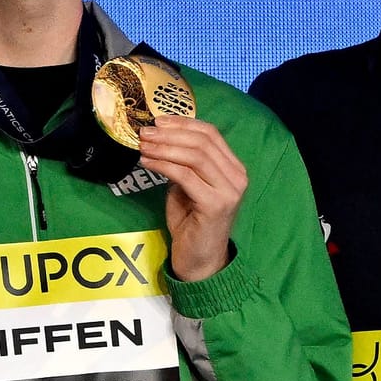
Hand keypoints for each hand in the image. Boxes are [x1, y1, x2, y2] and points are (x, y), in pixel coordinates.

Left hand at [136, 115, 246, 282]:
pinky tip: (147, 163)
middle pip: (202, 142)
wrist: (200, 259)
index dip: (183, 123)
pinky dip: (163, 165)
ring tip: (143, 146)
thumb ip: (183, 163)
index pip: (211, 134)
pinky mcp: (215, 204)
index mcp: (234, 168)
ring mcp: (229, 191)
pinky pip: (185, 176)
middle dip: (170, 134)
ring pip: (195, 156)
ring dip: (164, 147)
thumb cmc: (192, 222)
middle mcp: (237, 176)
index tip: (158, 121)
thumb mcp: (188, 185)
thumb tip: (159, 138)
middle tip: (144, 132)